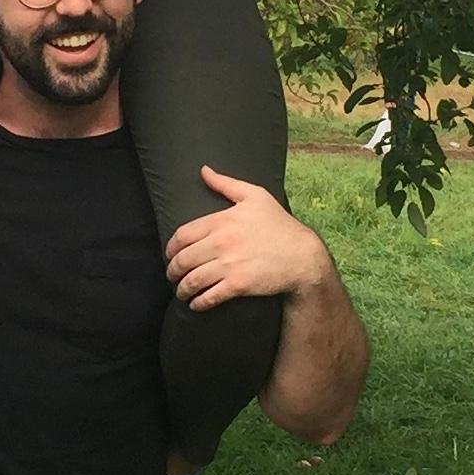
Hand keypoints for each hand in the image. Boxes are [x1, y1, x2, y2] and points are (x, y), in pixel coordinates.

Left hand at [163, 165, 328, 310]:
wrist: (302, 255)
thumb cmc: (280, 224)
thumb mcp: (255, 196)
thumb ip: (226, 184)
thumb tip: (204, 170)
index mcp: (221, 221)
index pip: (182, 235)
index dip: (171, 248)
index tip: (170, 255)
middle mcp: (221, 242)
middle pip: (183, 260)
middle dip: (172, 271)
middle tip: (172, 276)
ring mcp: (229, 265)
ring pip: (192, 280)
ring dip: (182, 289)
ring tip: (181, 292)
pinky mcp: (238, 285)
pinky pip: (209, 297)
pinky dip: (198, 303)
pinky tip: (195, 304)